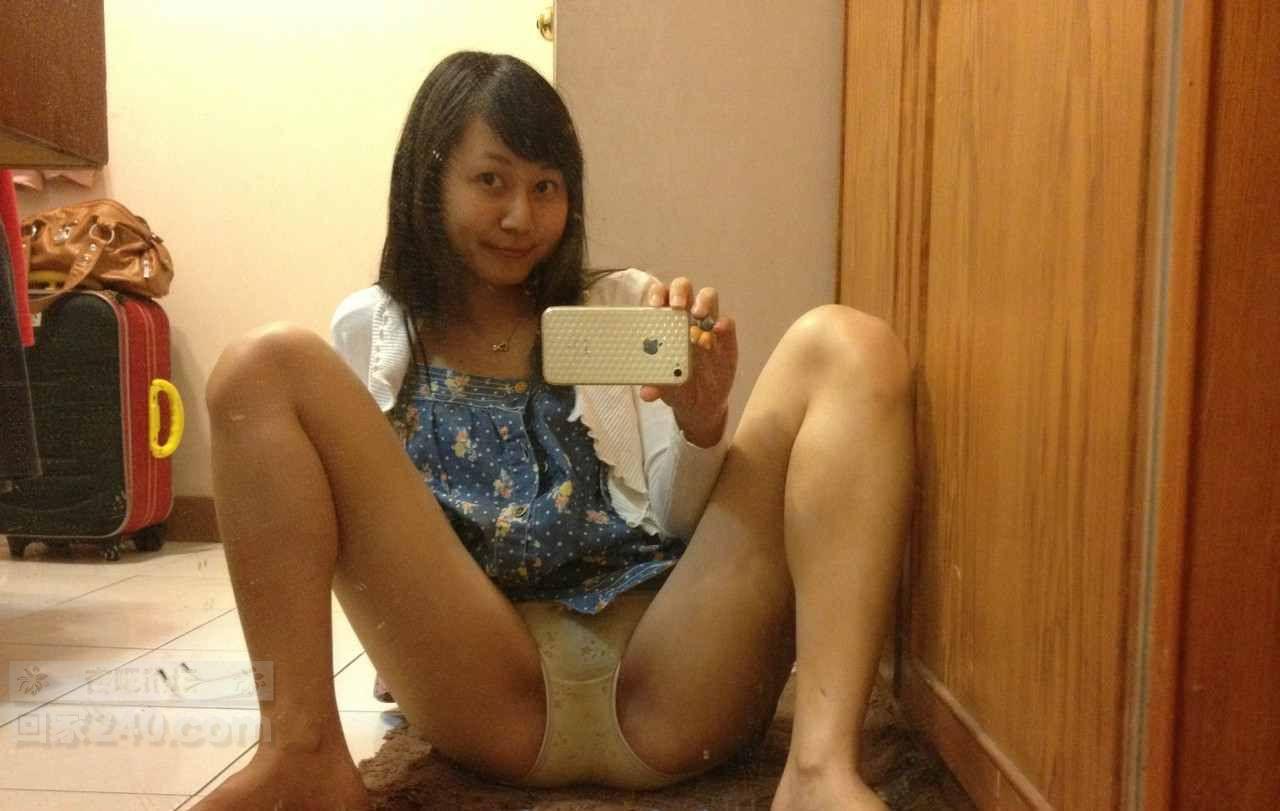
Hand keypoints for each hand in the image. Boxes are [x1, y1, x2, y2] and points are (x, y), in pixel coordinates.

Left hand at [639, 277, 737, 443]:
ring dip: (704, 300)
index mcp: (664, 323)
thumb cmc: (676, 386)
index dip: (657, 293)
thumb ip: (655, 386)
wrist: (701, 403)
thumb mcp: (663, 388)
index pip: (659, 296)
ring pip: (708, 297)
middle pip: (683, 288)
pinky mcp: (726, 338)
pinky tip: (719, 329)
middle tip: (677, 305)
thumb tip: (647, 393)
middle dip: (679, 290)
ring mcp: (707, 325)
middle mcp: (685, 318)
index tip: (654, 305)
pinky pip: (727, 322)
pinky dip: (724, 323)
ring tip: (699, 314)